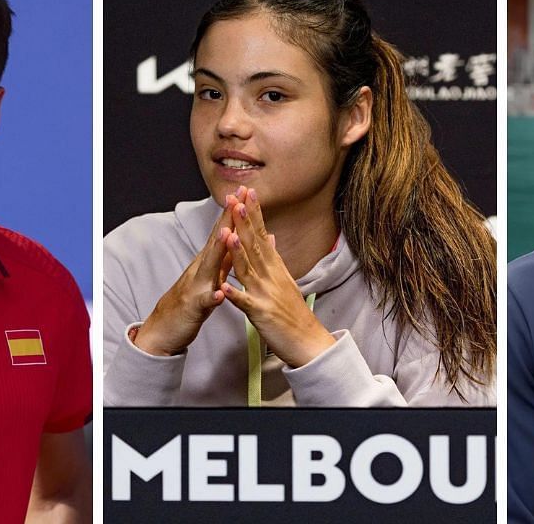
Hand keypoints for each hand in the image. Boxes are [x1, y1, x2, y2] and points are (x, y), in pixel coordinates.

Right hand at [135, 190, 242, 355]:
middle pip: (216, 240)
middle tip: (237, 198)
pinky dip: (211, 297)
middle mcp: (201, 268)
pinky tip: (219, 294)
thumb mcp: (211, 275)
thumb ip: (223, 258)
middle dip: (227, 220)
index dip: (235, 212)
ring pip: (208, 266)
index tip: (246, 192)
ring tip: (229, 233)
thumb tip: (237, 237)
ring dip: (218, 250)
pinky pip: (203, 302)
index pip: (224, 232)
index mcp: (210, 261)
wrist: (165, 327)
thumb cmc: (192, 301)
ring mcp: (196, 286)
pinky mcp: (193, 308)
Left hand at [221, 188, 335, 367]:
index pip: (262, 234)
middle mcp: (271, 276)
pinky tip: (224, 286)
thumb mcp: (286, 280)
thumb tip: (269, 236)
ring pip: (249, 269)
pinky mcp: (262, 314)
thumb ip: (274, 258)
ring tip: (228, 233)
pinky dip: (235, 294)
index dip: (254, 213)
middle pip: (255, 245)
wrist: (309, 342)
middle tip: (237, 200)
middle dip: (244, 222)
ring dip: (238, 251)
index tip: (247, 192)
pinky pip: (245, 303)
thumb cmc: (294, 313)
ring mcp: (266, 294)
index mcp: (275, 268)